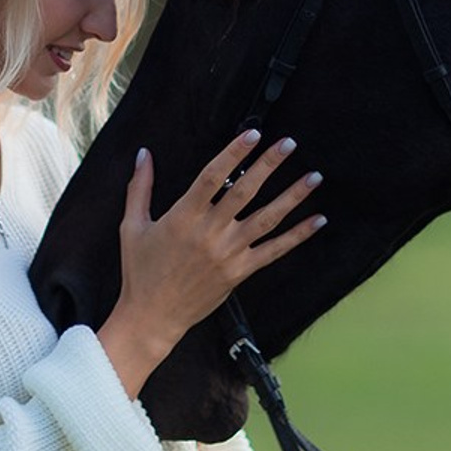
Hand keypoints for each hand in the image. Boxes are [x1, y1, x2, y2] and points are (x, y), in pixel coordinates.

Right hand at [95, 129, 324, 399]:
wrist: (152, 316)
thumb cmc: (140, 270)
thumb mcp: (132, 225)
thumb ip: (140, 187)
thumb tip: (143, 153)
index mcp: (183, 216)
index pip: (212, 176)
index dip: (234, 153)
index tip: (252, 134)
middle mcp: (210, 232)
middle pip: (245, 191)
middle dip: (269, 165)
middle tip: (289, 143)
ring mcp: (228, 253)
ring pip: (267, 219)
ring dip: (293, 196)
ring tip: (315, 177)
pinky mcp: (240, 272)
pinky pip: (274, 250)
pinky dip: (298, 236)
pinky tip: (318, 221)